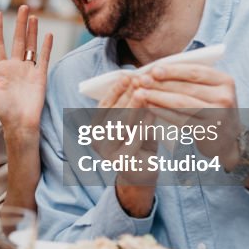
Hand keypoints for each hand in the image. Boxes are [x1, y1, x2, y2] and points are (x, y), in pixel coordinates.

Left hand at [0, 5, 52, 133]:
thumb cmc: (2, 110)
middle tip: (22, 7)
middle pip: (18, 39)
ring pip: (31, 45)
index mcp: (1, 68)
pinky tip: (48, 34)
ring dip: (32, 30)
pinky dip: (46, 46)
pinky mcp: (40, 75)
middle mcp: (15, 66)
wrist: (20, 123)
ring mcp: (28, 70)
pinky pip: (44, 57)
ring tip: (33, 16)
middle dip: (20, 23)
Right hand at [98, 76, 157, 216]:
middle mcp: (96, 141)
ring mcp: (106, 153)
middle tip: (139, 80)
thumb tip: (136, 78)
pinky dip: (143, 125)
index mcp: (95, 128)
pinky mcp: (121, 163)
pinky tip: (153, 113)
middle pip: (112, 113)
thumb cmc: (138, 142)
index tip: (127, 74)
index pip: (104, 104)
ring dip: (133, 108)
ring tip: (145, 93)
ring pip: (121, 125)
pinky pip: (133, 140)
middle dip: (126, 95)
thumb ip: (130, 105)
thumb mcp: (132, 121)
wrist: (142, 174)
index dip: (115, 89)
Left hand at [134, 63, 241, 169]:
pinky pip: (180, 119)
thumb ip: (190, 79)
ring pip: (181, 103)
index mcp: (225, 81)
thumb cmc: (213, 108)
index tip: (153, 69)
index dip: (173, 70)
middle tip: (141, 80)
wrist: (228, 139)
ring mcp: (218, 115)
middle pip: (186, 87)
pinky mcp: (207, 130)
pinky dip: (162, 112)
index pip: (195, 72)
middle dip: (161, 83)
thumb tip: (156, 69)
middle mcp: (224, 97)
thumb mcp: (210, 90)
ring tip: (141, 93)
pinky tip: (149, 107)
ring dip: (158, 97)